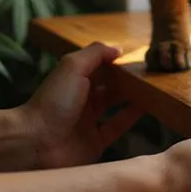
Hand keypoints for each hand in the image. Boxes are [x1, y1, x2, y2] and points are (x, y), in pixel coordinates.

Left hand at [19, 42, 142, 168]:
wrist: (36, 143)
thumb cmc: (53, 102)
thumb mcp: (72, 67)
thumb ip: (96, 54)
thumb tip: (118, 48)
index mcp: (73, 79)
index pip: (98, 65)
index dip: (116, 59)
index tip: (138, 55)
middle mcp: (81, 99)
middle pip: (108, 84)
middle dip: (127, 78)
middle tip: (151, 71)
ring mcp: (88, 122)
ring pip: (115, 104)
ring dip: (132, 96)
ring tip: (154, 86)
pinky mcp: (95, 142)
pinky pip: (117, 127)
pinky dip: (131, 117)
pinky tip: (147, 107)